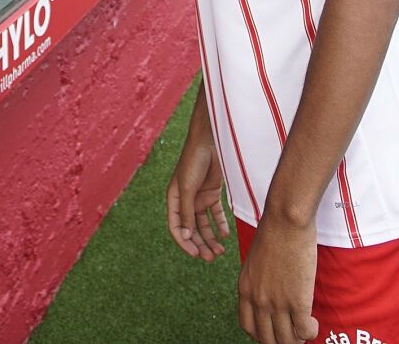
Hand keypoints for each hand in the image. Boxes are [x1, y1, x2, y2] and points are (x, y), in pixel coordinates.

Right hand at [165, 132, 230, 261]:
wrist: (210, 141)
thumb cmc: (194, 161)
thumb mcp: (188, 188)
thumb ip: (186, 212)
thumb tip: (185, 236)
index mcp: (173, 199)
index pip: (176, 227)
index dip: (184, 243)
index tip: (195, 254)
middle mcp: (185, 201)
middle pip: (191, 229)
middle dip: (199, 244)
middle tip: (210, 258)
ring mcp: (199, 198)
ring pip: (204, 225)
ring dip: (210, 238)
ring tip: (219, 252)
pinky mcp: (212, 194)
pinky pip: (216, 215)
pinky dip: (220, 225)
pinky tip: (225, 235)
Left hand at [237, 218, 318, 343]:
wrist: (285, 220)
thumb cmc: (274, 233)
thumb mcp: (255, 261)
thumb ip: (258, 280)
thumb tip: (269, 292)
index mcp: (245, 289)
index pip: (248, 326)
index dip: (261, 334)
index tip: (273, 330)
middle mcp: (258, 300)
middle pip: (266, 338)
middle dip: (279, 341)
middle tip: (292, 334)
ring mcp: (277, 302)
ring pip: (285, 340)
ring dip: (296, 340)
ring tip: (304, 330)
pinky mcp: (297, 300)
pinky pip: (302, 331)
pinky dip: (309, 333)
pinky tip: (313, 324)